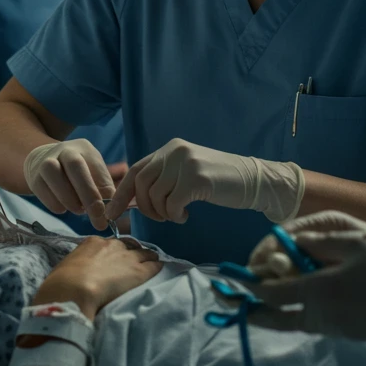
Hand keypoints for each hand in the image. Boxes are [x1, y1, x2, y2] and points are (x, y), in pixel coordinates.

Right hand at [24, 139, 114, 229]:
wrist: (43, 160)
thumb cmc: (77, 171)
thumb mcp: (94, 174)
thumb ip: (103, 190)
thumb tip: (111, 214)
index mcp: (84, 149)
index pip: (95, 166)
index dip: (100, 188)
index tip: (106, 211)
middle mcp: (65, 150)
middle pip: (75, 165)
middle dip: (87, 193)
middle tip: (97, 215)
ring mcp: (46, 161)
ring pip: (53, 173)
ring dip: (68, 197)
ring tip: (78, 210)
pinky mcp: (34, 177)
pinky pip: (42, 190)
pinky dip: (54, 203)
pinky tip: (64, 208)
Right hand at [34, 236, 162, 317]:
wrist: (73, 289)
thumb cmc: (62, 282)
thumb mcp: (68, 267)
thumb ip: (78, 266)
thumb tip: (78, 273)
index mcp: (93, 242)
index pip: (110, 243)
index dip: (114, 252)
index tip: (114, 260)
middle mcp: (113, 245)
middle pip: (129, 245)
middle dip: (132, 252)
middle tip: (132, 263)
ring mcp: (128, 257)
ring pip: (145, 252)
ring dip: (147, 258)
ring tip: (150, 264)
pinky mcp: (139, 272)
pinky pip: (154, 265)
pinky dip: (157, 266)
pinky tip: (160, 269)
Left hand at [106, 139, 304, 223]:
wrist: (254, 181)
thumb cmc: (219, 181)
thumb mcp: (187, 171)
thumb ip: (164, 177)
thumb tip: (134, 197)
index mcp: (170, 148)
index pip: (136, 170)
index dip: (122, 194)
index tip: (112, 213)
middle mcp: (175, 151)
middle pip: (142, 184)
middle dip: (144, 208)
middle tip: (160, 217)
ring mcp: (186, 163)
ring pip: (156, 196)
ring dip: (163, 213)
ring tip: (177, 214)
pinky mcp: (197, 178)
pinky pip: (172, 204)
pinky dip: (175, 215)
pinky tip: (187, 214)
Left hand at [238, 211, 365, 341]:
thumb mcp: (353, 243)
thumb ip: (318, 242)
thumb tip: (291, 240)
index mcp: (320, 291)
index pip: (273, 293)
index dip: (249, 286)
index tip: (231, 280)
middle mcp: (323, 315)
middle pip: (278, 319)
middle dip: (251, 313)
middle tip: (230, 308)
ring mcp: (337, 328)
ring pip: (297, 323)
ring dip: (277, 314)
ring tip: (258, 306)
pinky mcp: (350, 334)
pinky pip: (317, 324)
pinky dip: (301, 315)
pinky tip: (298, 304)